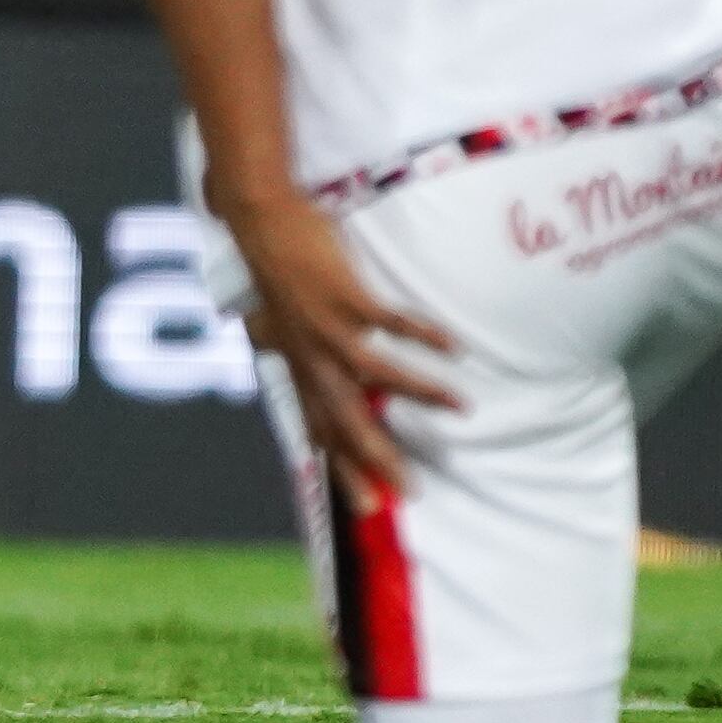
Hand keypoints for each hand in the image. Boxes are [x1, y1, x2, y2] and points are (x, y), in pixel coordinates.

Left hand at [222, 194, 460, 494]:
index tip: (366, 504)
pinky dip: (421, 334)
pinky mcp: (343, 293)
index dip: (341, 466)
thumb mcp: (268, 310)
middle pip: (346, 417)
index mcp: (298, 361)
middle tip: (409, 491)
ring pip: (375, 373)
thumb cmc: (270, 264)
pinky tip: (453, 347)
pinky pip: (389, 320)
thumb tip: (259, 338)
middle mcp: (311, 352)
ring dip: (420, 393)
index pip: (320, 426)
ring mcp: (326, 324)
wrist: (258, 218)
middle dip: (376, 458)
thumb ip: (274, 333)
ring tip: (463, 408)